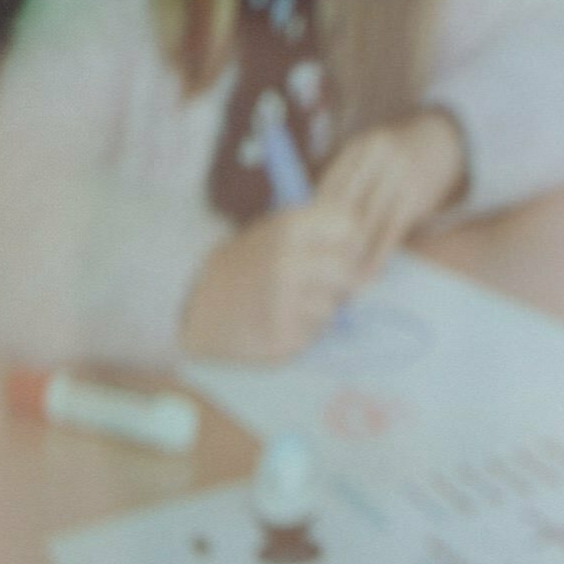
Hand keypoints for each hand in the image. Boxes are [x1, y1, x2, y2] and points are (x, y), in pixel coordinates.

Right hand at [182, 204, 370, 361]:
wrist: (194, 302)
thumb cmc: (247, 264)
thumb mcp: (276, 231)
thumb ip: (320, 235)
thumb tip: (370, 255)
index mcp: (290, 226)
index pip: (351, 228)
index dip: (350, 242)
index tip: (338, 251)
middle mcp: (290, 262)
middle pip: (350, 275)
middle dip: (339, 283)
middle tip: (312, 284)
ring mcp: (285, 301)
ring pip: (334, 308)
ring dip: (317, 309)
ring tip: (284, 302)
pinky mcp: (283, 337)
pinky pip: (314, 335)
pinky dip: (301, 330)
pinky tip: (276, 320)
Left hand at [315, 110, 466, 274]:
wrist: (444, 140)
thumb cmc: (399, 156)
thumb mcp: (370, 156)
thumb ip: (348, 180)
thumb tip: (315, 217)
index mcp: (357, 149)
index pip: (326, 189)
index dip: (313, 220)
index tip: (303, 248)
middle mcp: (374, 161)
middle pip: (342, 208)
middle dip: (329, 241)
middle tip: (316, 271)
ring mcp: (395, 179)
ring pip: (364, 225)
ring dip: (351, 256)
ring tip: (340, 280)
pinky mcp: (413, 199)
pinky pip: (389, 235)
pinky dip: (377, 257)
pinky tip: (369, 274)